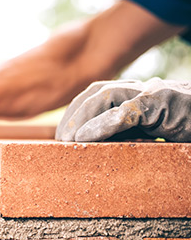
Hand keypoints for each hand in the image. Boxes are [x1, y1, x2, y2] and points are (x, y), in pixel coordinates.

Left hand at [55, 78, 190, 141]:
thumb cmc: (183, 130)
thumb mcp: (147, 135)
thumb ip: (123, 136)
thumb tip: (89, 149)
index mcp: (133, 95)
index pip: (94, 95)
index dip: (73, 113)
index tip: (60, 136)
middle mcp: (140, 90)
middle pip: (94, 92)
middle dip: (72, 115)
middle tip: (60, 140)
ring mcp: (153, 93)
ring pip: (106, 96)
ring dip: (82, 119)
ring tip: (69, 140)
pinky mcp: (166, 102)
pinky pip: (128, 110)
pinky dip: (103, 124)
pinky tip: (86, 138)